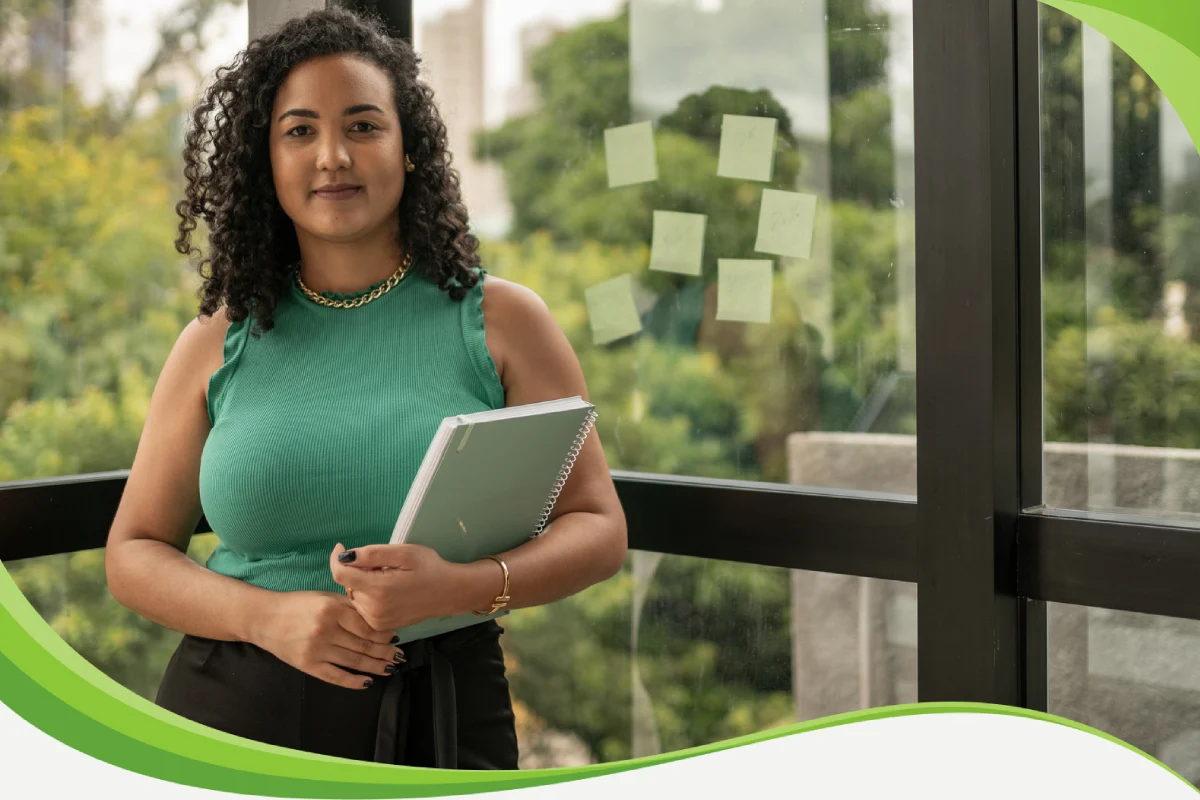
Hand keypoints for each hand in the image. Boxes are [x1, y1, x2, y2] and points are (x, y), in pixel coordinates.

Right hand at [251, 590, 406, 689]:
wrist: (263, 618)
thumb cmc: (297, 604)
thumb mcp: (325, 597)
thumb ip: (349, 605)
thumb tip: (377, 614)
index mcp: (331, 609)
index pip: (366, 625)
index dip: (384, 633)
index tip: (396, 635)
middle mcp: (325, 630)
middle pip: (363, 645)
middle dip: (385, 651)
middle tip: (400, 655)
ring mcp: (316, 650)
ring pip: (354, 662)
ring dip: (376, 666)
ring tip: (391, 667)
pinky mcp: (307, 665)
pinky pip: (336, 676)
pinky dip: (353, 681)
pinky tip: (367, 682)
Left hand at [330, 542, 487, 630]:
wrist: (450, 593)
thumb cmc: (430, 568)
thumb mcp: (404, 553)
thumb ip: (372, 554)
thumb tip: (344, 557)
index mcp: (378, 589)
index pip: (340, 574)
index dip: (336, 559)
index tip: (341, 548)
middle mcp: (373, 610)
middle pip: (348, 585)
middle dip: (357, 571)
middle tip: (382, 565)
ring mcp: (376, 621)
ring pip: (355, 596)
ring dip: (363, 584)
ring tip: (387, 577)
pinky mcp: (380, 626)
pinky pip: (363, 607)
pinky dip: (369, 596)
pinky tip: (387, 591)